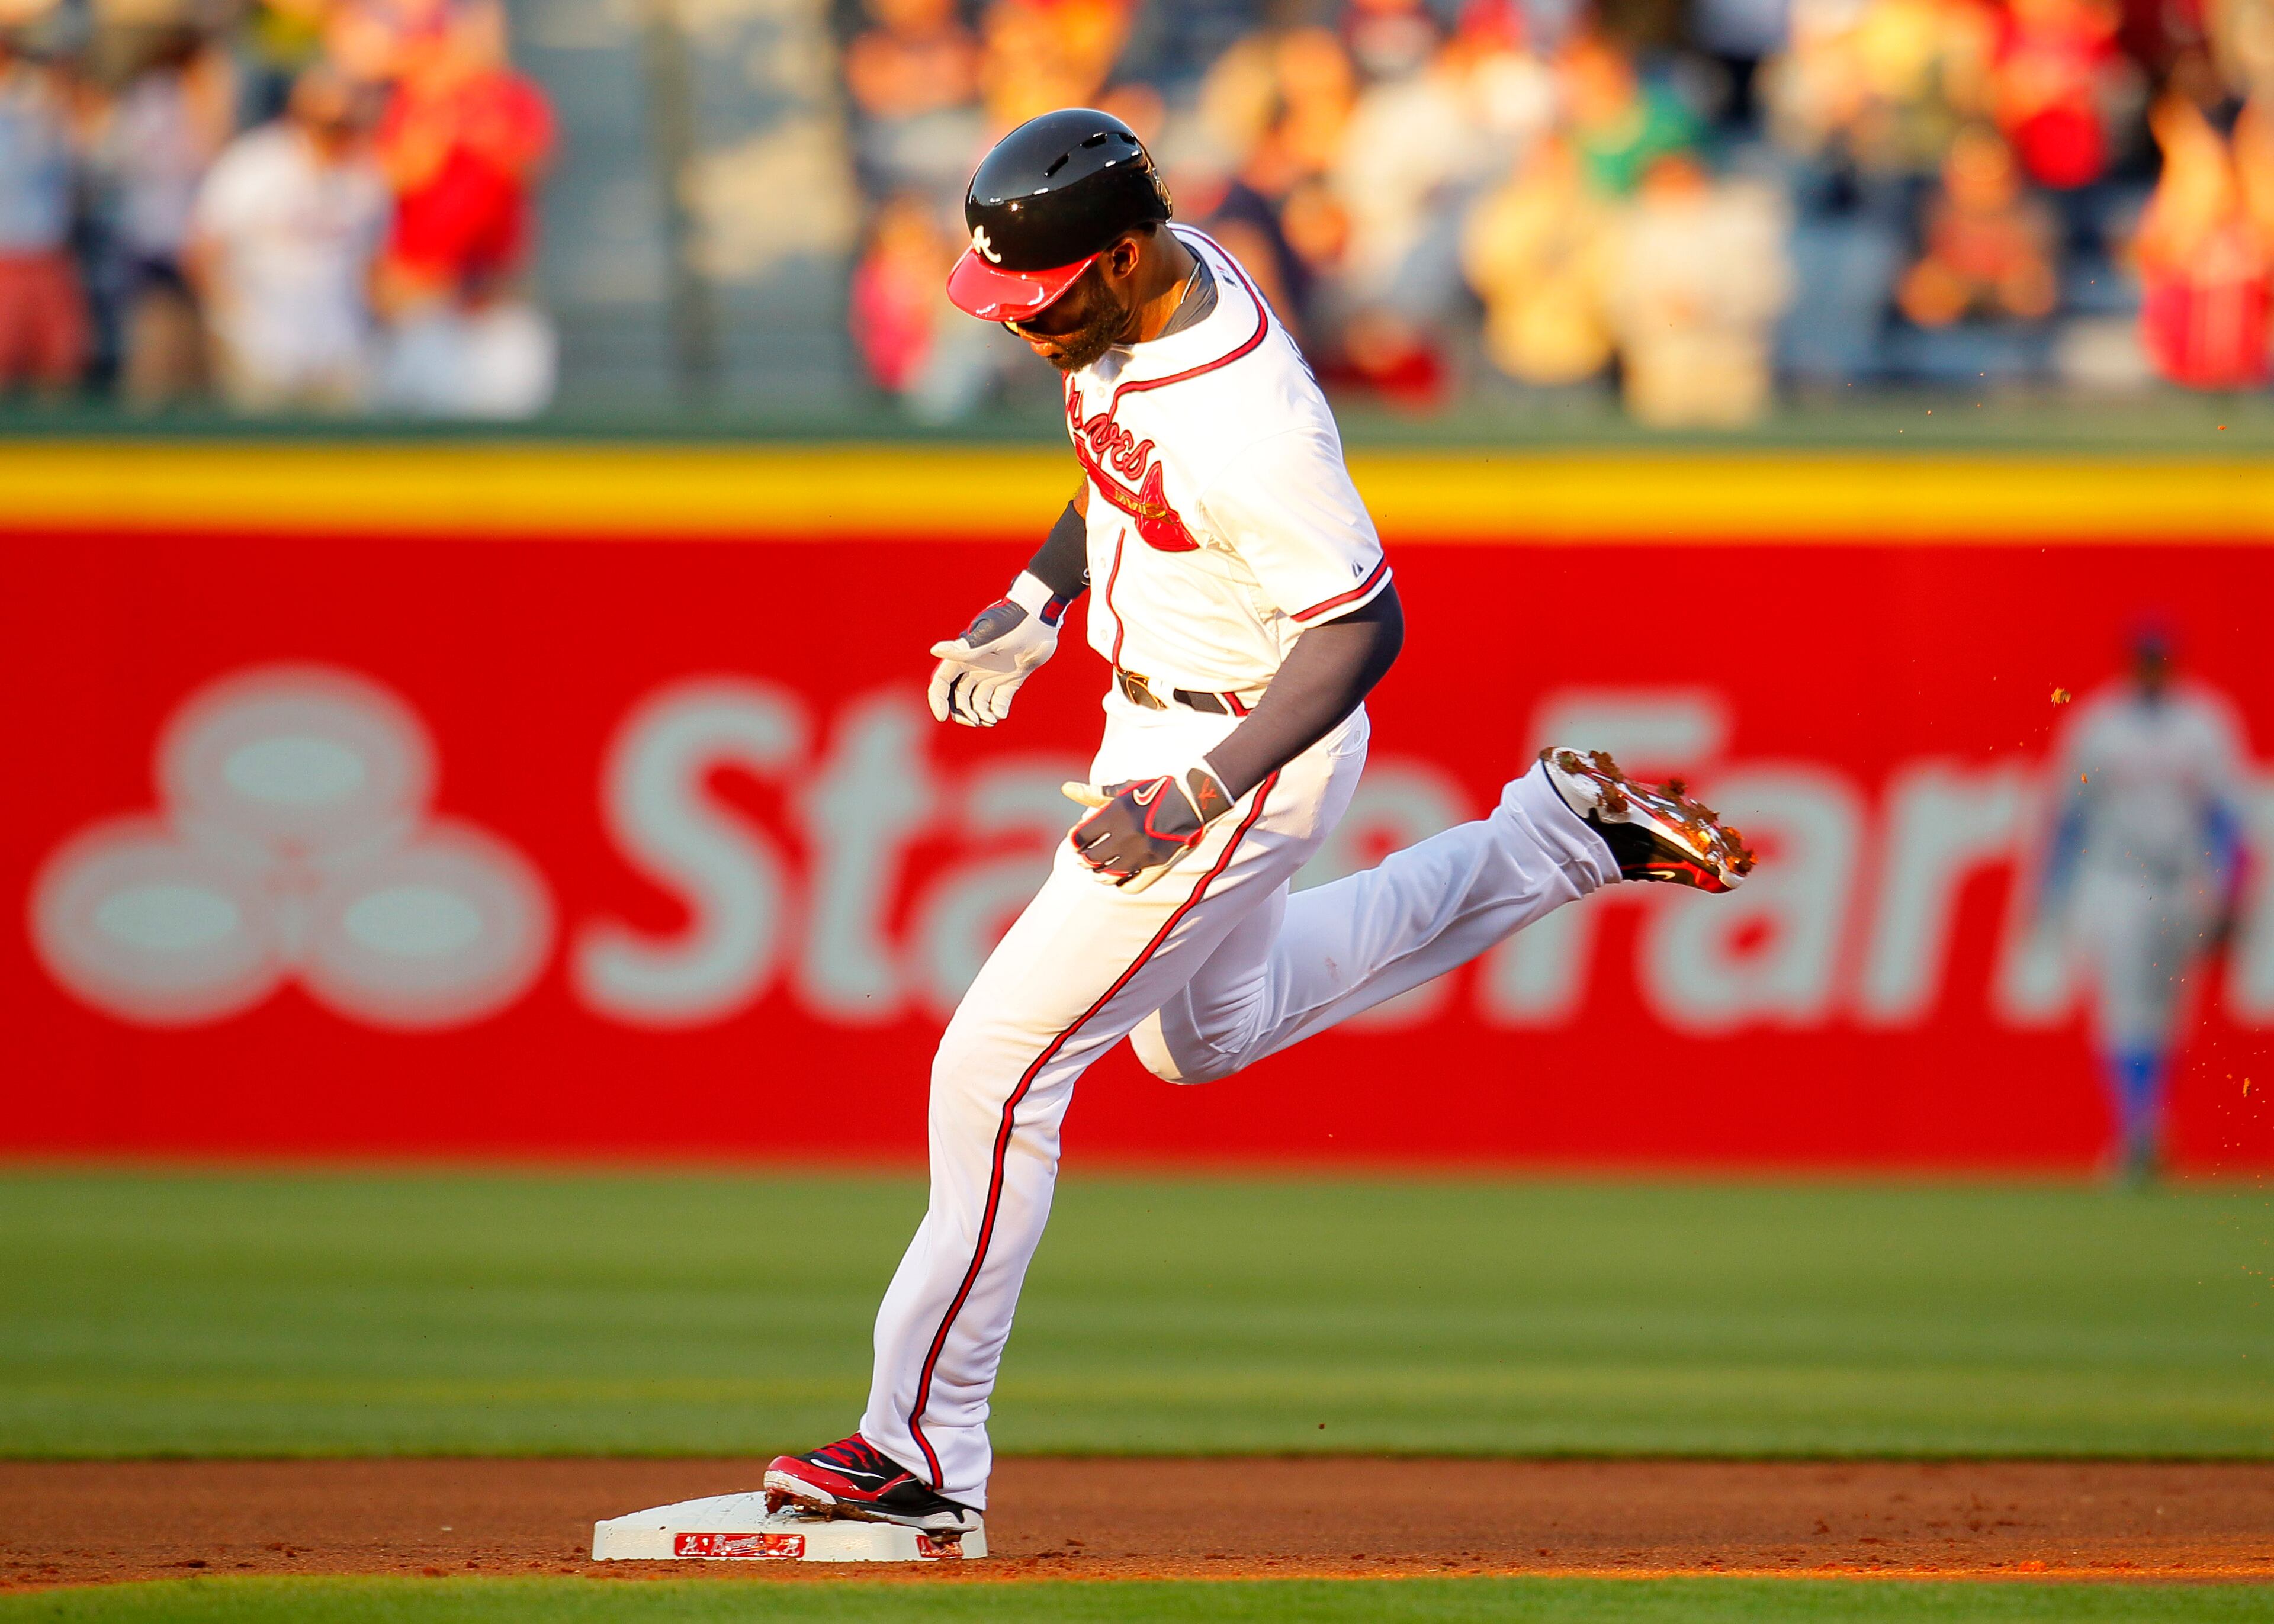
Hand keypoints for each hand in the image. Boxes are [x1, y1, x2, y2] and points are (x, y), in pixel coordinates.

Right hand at [928, 575, 1060, 727]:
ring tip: (991, 720)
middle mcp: (975, 666)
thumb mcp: (989, 636)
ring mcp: (993, 673)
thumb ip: (965, 648)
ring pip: (978, 701)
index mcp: (964, 656)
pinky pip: (1000, 699)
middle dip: (962, 712)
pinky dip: (998, 709)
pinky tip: (1001, 714)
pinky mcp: (1011, 678)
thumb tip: (935, 650)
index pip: (942, 682)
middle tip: (975, 721)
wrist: (1042, 616)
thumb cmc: (1014, 621)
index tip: (942, 718)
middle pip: (958, 696)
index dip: (938, 700)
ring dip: (980, 714)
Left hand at [1063, 766, 1234, 891]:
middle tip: (1084, 856)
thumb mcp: (1125, 790)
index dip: (1074, 841)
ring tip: (1098, 869)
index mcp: (1116, 813)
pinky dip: (1120, 884)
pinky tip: (1118, 877)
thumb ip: (1093, 794)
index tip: (1076, 841)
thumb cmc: (1155, 791)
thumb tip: (1065, 788)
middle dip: (1084, 858)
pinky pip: (1130, 885)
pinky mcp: (1157, 864)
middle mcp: (1127, 834)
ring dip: (1099, 873)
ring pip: (1108, 875)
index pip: (1081, 837)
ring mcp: (1142, 852)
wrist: (1193, 799)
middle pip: (1091, 858)